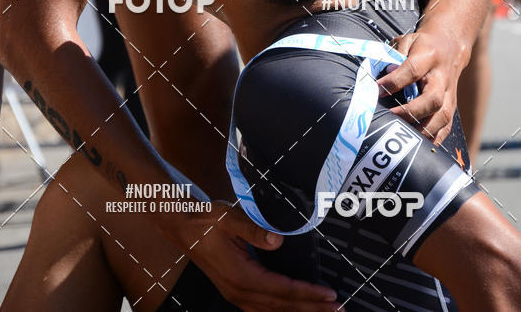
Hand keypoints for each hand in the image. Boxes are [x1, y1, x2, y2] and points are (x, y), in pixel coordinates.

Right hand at [172, 201, 339, 310]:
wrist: (182, 227)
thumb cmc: (206, 221)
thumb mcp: (229, 218)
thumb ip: (253, 229)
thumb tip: (277, 239)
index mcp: (241, 276)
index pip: (283, 290)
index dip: (308, 294)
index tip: (329, 295)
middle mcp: (240, 291)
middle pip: (282, 306)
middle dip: (312, 309)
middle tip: (338, 310)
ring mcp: (236, 294)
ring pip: (273, 311)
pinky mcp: (236, 290)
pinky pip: (263, 308)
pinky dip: (282, 311)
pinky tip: (294, 310)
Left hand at [377, 27, 467, 146]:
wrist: (450, 47)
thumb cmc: (422, 45)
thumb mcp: (407, 40)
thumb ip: (395, 54)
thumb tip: (382, 73)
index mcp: (429, 56)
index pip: (412, 70)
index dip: (395, 81)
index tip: (377, 89)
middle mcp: (442, 77)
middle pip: (433, 99)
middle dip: (412, 111)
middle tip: (391, 116)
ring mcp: (449, 94)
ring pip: (442, 116)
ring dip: (423, 129)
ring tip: (404, 136)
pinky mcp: (452, 106)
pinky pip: (447, 127)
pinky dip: (434, 139)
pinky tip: (420, 146)